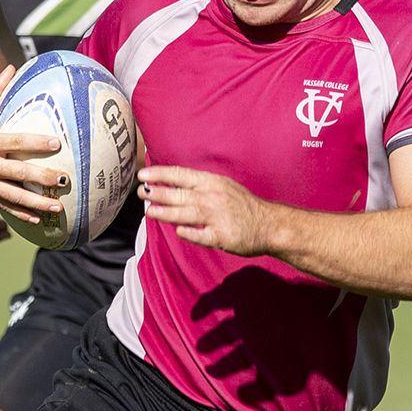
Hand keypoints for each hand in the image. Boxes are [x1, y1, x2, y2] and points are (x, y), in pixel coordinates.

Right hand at [0, 66, 65, 224]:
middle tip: (64, 180)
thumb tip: (11, 66)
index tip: (57, 142)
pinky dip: (20, 214)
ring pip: (13, 195)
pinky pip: (4, 206)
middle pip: (18, 172)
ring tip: (58, 207)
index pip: (15, 141)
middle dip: (42, 177)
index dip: (36, 142)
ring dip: (36, 203)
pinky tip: (38, 220)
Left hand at [139, 166, 268, 253]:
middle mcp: (213, 197)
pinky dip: (193, 234)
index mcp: (211, 183)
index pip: (181, 175)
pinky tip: (179, 232)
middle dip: (159, 193)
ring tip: (150, 212)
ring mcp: (219, 217)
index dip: (160, 174)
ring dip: (168, 213)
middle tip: (141, 193)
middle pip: (181, 194)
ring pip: (189, 213)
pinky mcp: (224, 236)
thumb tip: (170, 184)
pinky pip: (205, 235)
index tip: (143, 175)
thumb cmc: (242, 206)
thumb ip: (197, 185)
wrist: (270, 224)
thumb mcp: (222, 186)